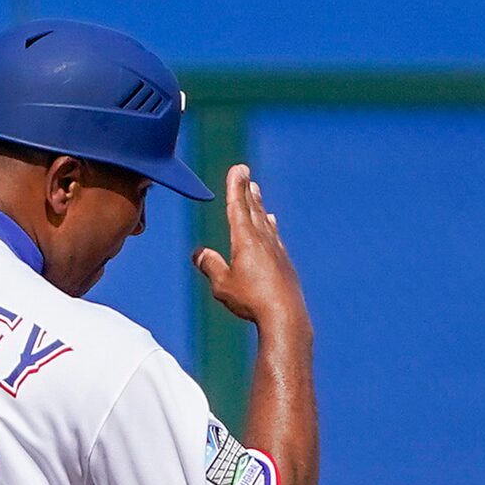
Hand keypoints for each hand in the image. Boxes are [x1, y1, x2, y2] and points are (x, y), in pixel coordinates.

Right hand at [193, 165, 308, 334]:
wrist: (285, 316)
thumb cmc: (251, 300)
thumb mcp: (223, 284)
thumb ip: (210, 266)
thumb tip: (199, 253)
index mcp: (245, 240)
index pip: (238, 207)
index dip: (235, 187)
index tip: (238, 169)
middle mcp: (263, 240)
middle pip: (253, 209)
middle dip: (247, 190)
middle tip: (246, 172)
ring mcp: (276, 250)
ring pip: (265, 221)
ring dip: (259, 205)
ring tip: (257, 193)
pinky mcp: (285, 263)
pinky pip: (275, 237)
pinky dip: (271, 226)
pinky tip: (272, 226)